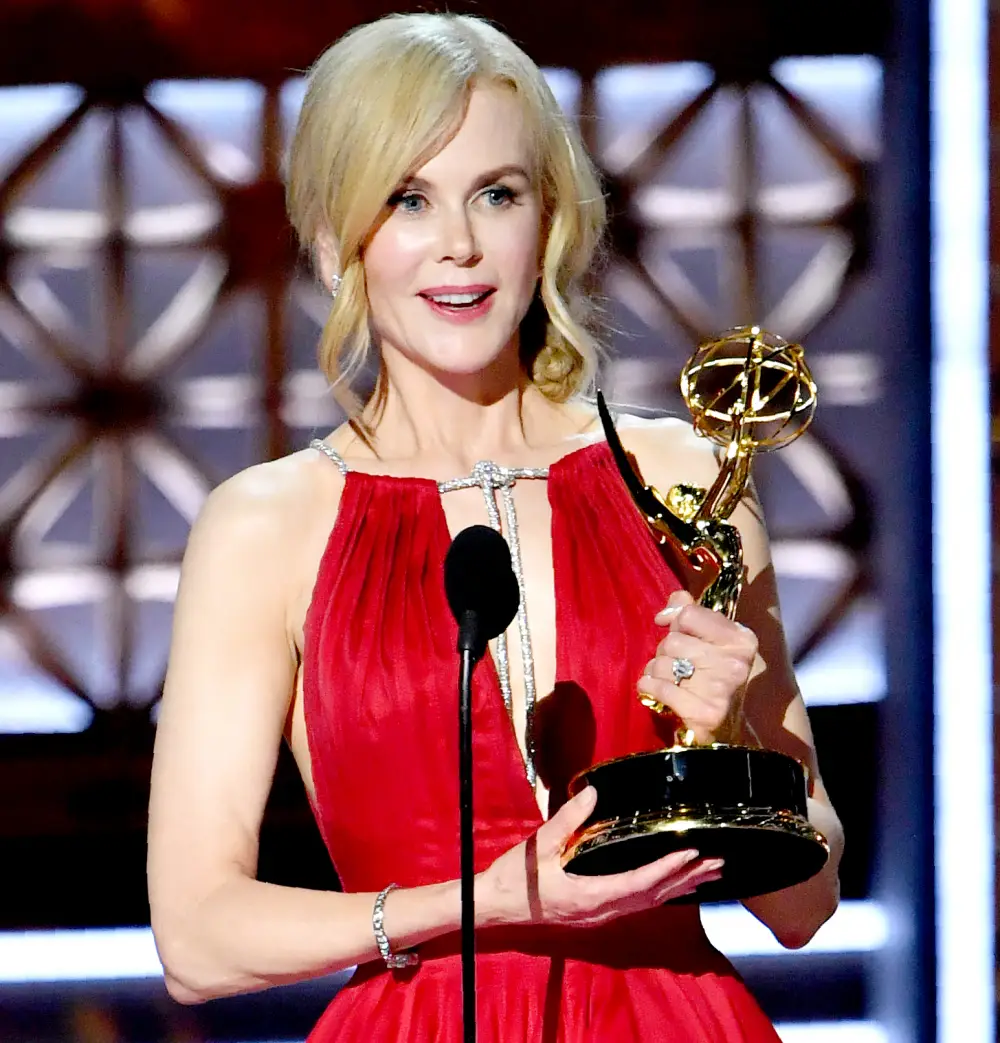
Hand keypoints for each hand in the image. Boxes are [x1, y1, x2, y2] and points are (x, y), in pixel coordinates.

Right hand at [475, 786, 723, 928]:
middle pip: (654, 897)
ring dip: (679, 888)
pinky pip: (638, 905)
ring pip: (649, 904)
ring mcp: (600, 916)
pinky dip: (661, 893)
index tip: (691, 854)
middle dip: (687, 879)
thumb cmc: (516, 877)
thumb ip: (569, 819)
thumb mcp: (540, 844)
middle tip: (717, 863)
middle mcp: (602, 911)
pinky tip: (672, 886)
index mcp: (590, 895)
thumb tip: (595, 793)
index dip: (667, 869)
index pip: (639, 883)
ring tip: (707, 874)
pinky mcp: (596, 914)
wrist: (495, 907)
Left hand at [637, 589, 757, 743]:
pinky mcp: (705, 713)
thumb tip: (674, 601)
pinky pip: (660, 687)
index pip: (689, 614)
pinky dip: (650, 687)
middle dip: (665, 652)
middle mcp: (736, 663)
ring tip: (669, 679)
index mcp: (741, 639)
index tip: (671, 629)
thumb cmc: (714, 678)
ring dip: (657, 671)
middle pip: (672, 641)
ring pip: (663, 664)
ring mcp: (722, 689)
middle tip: (675, 665)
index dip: (674, 621)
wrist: (728, 731)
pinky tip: (656, 691)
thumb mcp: (712, 641)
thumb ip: (692, 613)